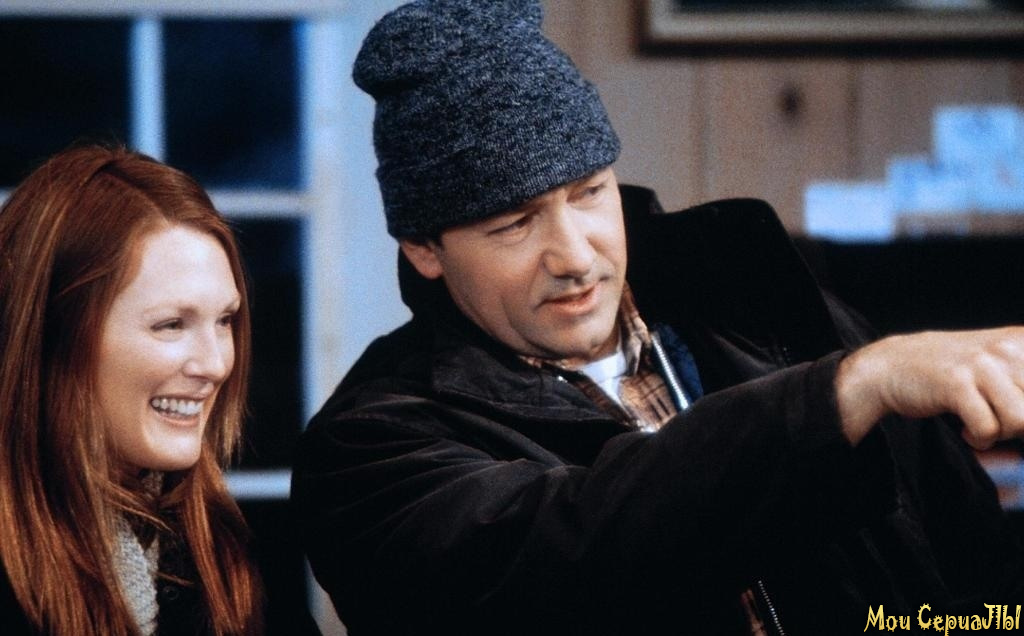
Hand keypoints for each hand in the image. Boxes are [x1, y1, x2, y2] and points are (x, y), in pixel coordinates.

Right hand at [835, 327, 1023, 448]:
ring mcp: (980, 364)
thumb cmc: (948, 372)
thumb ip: (1022, 382)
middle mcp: (1006, 348)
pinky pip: (987, 429)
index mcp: (1020, 341)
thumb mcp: (996, 364)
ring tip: (983, 424)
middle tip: (997, 419)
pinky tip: (966, 430)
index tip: (1010, 412)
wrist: (889, 366)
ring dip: (1001, 434)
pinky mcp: (956, 384)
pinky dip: (979, 440)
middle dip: (1019, 425)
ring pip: (1020, 421)